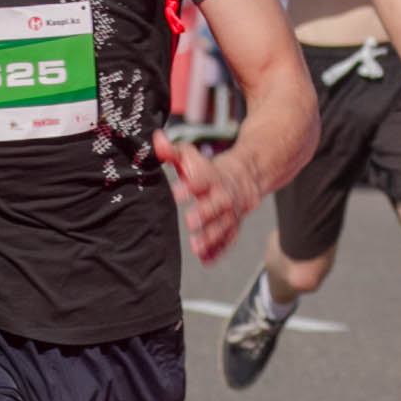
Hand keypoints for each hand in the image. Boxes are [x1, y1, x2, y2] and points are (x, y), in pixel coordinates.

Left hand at [151, 130, 259, 264]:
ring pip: (225, 225)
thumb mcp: (190, 158)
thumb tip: (156, 140)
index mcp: (211, 176)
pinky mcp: (233, 227)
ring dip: (212, 237)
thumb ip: (172, 152)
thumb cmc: (207, 169)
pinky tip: (206, 260)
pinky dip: (219, 251)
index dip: (191, 184)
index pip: (202, 178)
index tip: (177, 193)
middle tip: (190, 221)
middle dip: (205, 213)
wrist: (244, 177)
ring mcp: (231, 212)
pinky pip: (229, 240)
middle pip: (218, 204)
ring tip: (196, 246)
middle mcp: (224, 194)